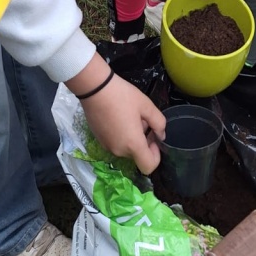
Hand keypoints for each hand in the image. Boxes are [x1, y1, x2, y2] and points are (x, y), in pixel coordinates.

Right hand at [66, 58, 165, 173]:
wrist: (94, 88)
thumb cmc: (123, 96)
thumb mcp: (146, 105)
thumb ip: (159, 122)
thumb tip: (161, 135)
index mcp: (133, 144)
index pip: (148, 167)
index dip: (156, 156)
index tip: (153, 138)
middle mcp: (119, 150)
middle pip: (137, 155)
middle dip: (143, 141)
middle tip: (142, 120)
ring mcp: (107, 146)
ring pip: (126, 148)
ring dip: (132, 137)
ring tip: (129, 115)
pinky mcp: (99, 140)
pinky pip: (116, 143)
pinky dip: (121, 135)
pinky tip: (118, 117)